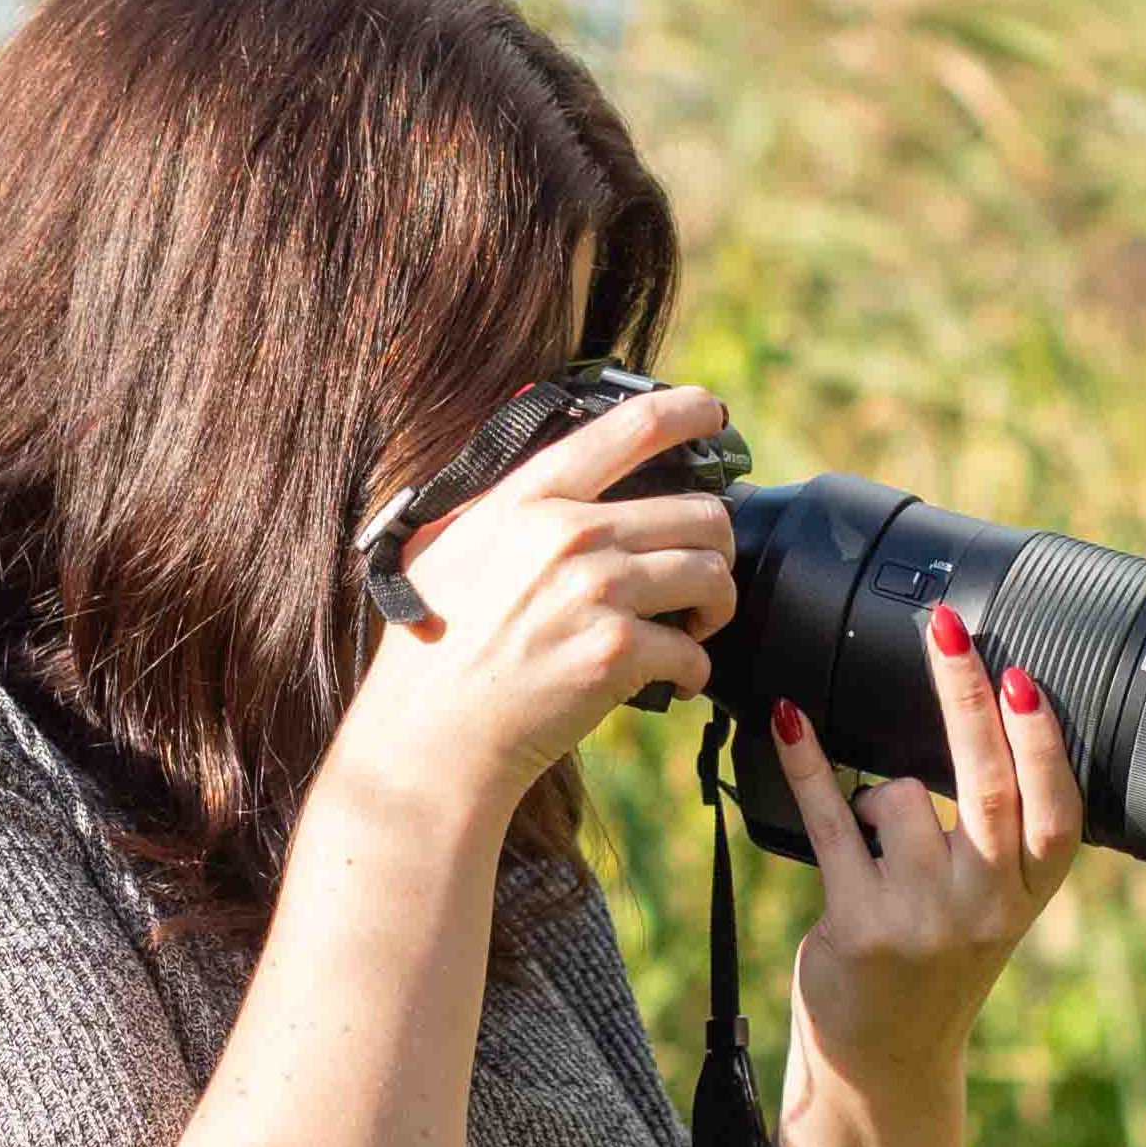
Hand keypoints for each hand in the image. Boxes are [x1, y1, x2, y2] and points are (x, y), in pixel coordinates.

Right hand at [338, 384, 734, 808]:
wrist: (429, 735)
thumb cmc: (431, 645)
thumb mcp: (446, 545)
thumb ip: (502, 501)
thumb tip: (553, 463)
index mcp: (530, 496)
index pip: (633, 427)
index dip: (690, 411)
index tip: (714, 415)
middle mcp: (569, 534)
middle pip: (700, 511)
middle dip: (716, 544)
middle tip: (701, 570)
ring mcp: (596, 592)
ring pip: (713, 575)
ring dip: (716, 605)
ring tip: (694, 625)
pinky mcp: (615, 653)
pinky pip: (695, 651)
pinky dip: (693, 670)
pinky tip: (671, 679)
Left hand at [765, 604, 1083, 1094]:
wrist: (886, 1063)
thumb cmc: (934, 965)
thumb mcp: (990, 907)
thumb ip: (999, 837)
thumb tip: (983, 715)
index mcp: (1027, 894)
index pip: (1056, 809)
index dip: (1043, 742)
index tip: (1021, 676)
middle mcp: (985, 907)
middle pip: (985, 784)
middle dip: (966, 695)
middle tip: (947, 627)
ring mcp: (923, 919)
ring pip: (898, 798)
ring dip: (878, 795)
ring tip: (876, 836)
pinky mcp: (860, 925)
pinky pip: (830, 820)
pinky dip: (808, 764)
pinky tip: (790, 722)